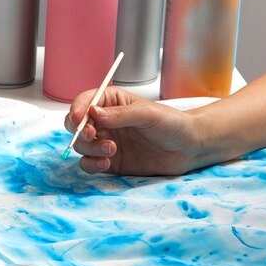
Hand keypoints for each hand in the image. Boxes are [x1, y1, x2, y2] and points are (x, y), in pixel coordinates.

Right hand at [63, 87, 201, 175]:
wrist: (189, 148)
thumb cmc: (173, 124)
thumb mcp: (148, 114)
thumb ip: (120, 114)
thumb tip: (93, 113)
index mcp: (112, 102)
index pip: (85, 102)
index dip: (77, 108)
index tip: (78, 117)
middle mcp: (105, 122)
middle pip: (75, 125)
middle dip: (79, 131)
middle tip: (92, 135)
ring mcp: (106, 142)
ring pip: (81, 145)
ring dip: (90, 148)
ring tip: (111, 150)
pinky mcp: (110, 162)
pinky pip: (89, 163)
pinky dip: (91, 164)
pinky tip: (106, 163)